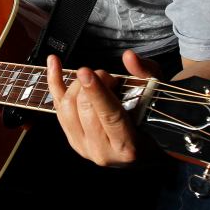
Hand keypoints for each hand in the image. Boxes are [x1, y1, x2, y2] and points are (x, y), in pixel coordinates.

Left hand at [45, 49, 157, 166]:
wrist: (145, 148)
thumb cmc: (153, 121)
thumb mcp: (157, 96)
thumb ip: (145, 74)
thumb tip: (129, 57)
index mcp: (128, 146)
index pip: (109, 116)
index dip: (96, 92)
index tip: (86, 71)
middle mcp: (102, 152)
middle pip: (85, 109)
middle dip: (93, 83)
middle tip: (107, 76)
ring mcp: (83, 148)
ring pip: (68, 108)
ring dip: (77, 85)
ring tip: (94, 77)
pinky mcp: (72, 138)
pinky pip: (57, 107)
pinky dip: (54, 82)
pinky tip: (53, 62)